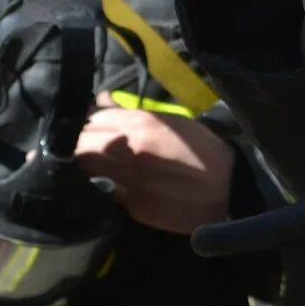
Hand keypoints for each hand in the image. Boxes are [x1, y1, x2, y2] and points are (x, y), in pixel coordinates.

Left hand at [75, 96, 234, 233]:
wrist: (229, 187)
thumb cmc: (201, 149)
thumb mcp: (169, 121)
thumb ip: (130, 113)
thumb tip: (100, 101)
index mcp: (140, 123)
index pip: (89, 121)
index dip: (83, 126)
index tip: (83, 131)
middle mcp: (128, 149)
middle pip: (79, 146)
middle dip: (75, 148)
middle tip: (79, 152)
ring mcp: (127, 179)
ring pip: (84, 171)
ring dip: (82, 169)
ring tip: (88, 169)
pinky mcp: (131, 205)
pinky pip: (101, 193)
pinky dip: (99, 189)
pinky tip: (106, 188)